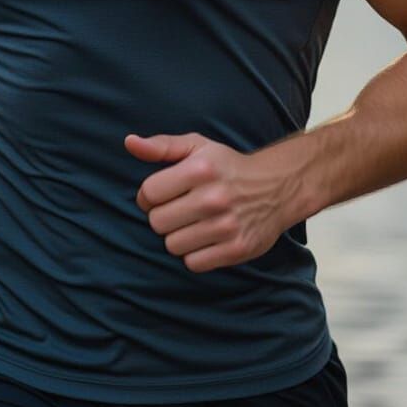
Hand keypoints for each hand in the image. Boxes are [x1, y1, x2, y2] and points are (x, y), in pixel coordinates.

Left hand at [125, 132, 293, 272]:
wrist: (276, 187)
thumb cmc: (227, 167)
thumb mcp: (197, 146)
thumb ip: (161, 146)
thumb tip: (129, 143)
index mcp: (200, 169)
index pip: (148, 194)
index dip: (149, 196)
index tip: (162, 194)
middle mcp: (213, 198)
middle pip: (157, 222)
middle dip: (163, 217)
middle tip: (180, 210)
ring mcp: (226, 225)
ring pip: (173, 245)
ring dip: (178, 237)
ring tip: (194, 224)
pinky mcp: (237, 249)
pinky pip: (194, 263)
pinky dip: (196, 254)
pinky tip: (207, 238)